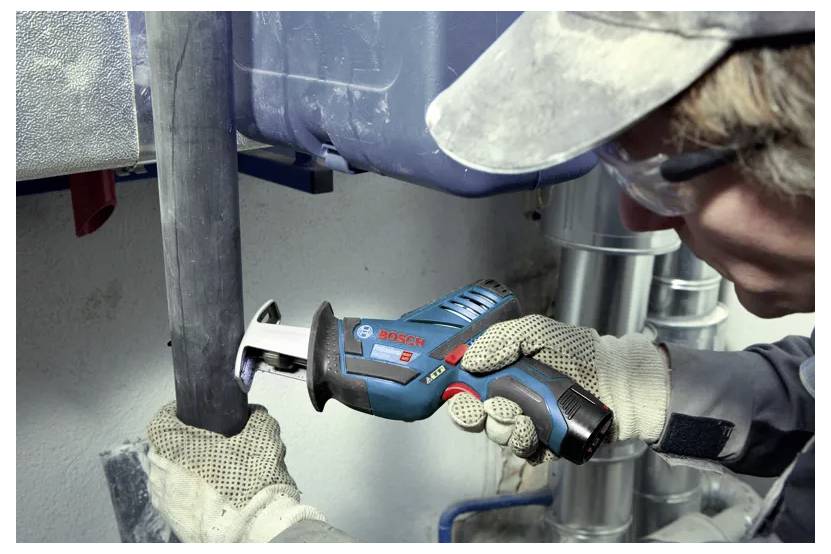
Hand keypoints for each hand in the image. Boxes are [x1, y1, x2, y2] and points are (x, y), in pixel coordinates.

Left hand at [146, 402, 324, 541]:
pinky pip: (169, 499)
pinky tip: (205, 494)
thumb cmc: (253, 485)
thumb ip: (257, 417)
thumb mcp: (263, 437)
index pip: (160, 422)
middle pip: (159, 449)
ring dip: (177, 469)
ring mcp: (166, 500)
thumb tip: (254, 414)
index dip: (172, 414)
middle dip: (176, 443)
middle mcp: (166, 473)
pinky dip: (181, 493)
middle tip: (201, 443)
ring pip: (162, 476)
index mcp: (180, 448)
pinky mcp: (172, 522)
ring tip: (204, 470)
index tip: (185, 415)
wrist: (254, 529)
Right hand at [447, 315, 668, 463]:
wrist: (619, 379)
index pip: (469, 390)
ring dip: (507, 430)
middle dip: (483, 415)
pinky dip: (527, 445)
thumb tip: (470, 360)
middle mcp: (513, 399)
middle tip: (497, 407)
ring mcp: (530, 423)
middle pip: (480, 418)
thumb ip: (500, 340)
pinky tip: (537, 434)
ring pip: (501, 436)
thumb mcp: (537, 332)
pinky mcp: (547, 444)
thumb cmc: (579, 352)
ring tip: (524, 420)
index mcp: (505, 374)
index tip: (462, 396)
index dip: (460, 397)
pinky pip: (526, 453)